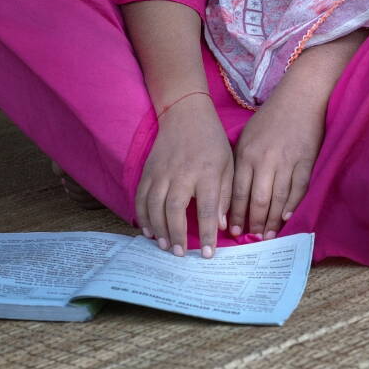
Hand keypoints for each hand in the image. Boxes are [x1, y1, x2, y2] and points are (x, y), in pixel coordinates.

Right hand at [134, 93, 232, 257]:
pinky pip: (141, 196)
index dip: (206, 234)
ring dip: (158, 228)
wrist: (185, 114)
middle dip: (176, 234)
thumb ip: (226, 195)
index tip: (207, 253)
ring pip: (154, 205)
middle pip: (175, 209)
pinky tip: (148, 230)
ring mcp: (161, 172)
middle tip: (179, 254)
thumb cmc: (211, 141)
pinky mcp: (148, 170)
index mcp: (206, 173)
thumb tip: (222, 226)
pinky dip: (142, 215)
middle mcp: (181, 173)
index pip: (207, 209)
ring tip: (163, 246)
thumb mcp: (228, 165)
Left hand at [228, 90, 324, 239]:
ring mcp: (287, 162)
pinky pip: (298, 189)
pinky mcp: (306, 162)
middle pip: (258, 200)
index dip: (236, 213)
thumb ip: (241, 161)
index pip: (238, 191)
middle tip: (253, 238)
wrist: (300, 97)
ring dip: (273, 220)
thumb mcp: (247, 135)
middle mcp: (265, 160)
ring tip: (269, 235)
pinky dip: (292, 205)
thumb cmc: (271, 117)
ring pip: (278, 199)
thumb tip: (234, 191)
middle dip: (255, 222)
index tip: (234, 230)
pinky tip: (287, 218)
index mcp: (247, 154)